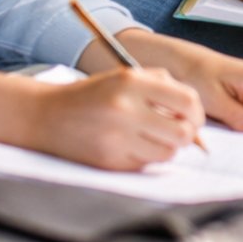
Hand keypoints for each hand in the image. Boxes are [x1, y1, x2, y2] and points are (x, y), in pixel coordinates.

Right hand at [30, 66, 205, 170]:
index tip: (191, 117)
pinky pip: (146, 165)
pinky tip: (132, 147)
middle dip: (187, 134)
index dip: (196, 113)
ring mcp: (116, 138)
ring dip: (167, 148)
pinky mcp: (108, 161)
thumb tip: (195, 112)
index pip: (188, 101)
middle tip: (177, 131)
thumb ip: (165, 86)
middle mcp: (125, 109)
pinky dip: (146, 158)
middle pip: (183, 132)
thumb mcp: (126, 76)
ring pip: (168, 153)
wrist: (45, 116)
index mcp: (132, 83)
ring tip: (154, 139)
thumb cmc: (94, 95)